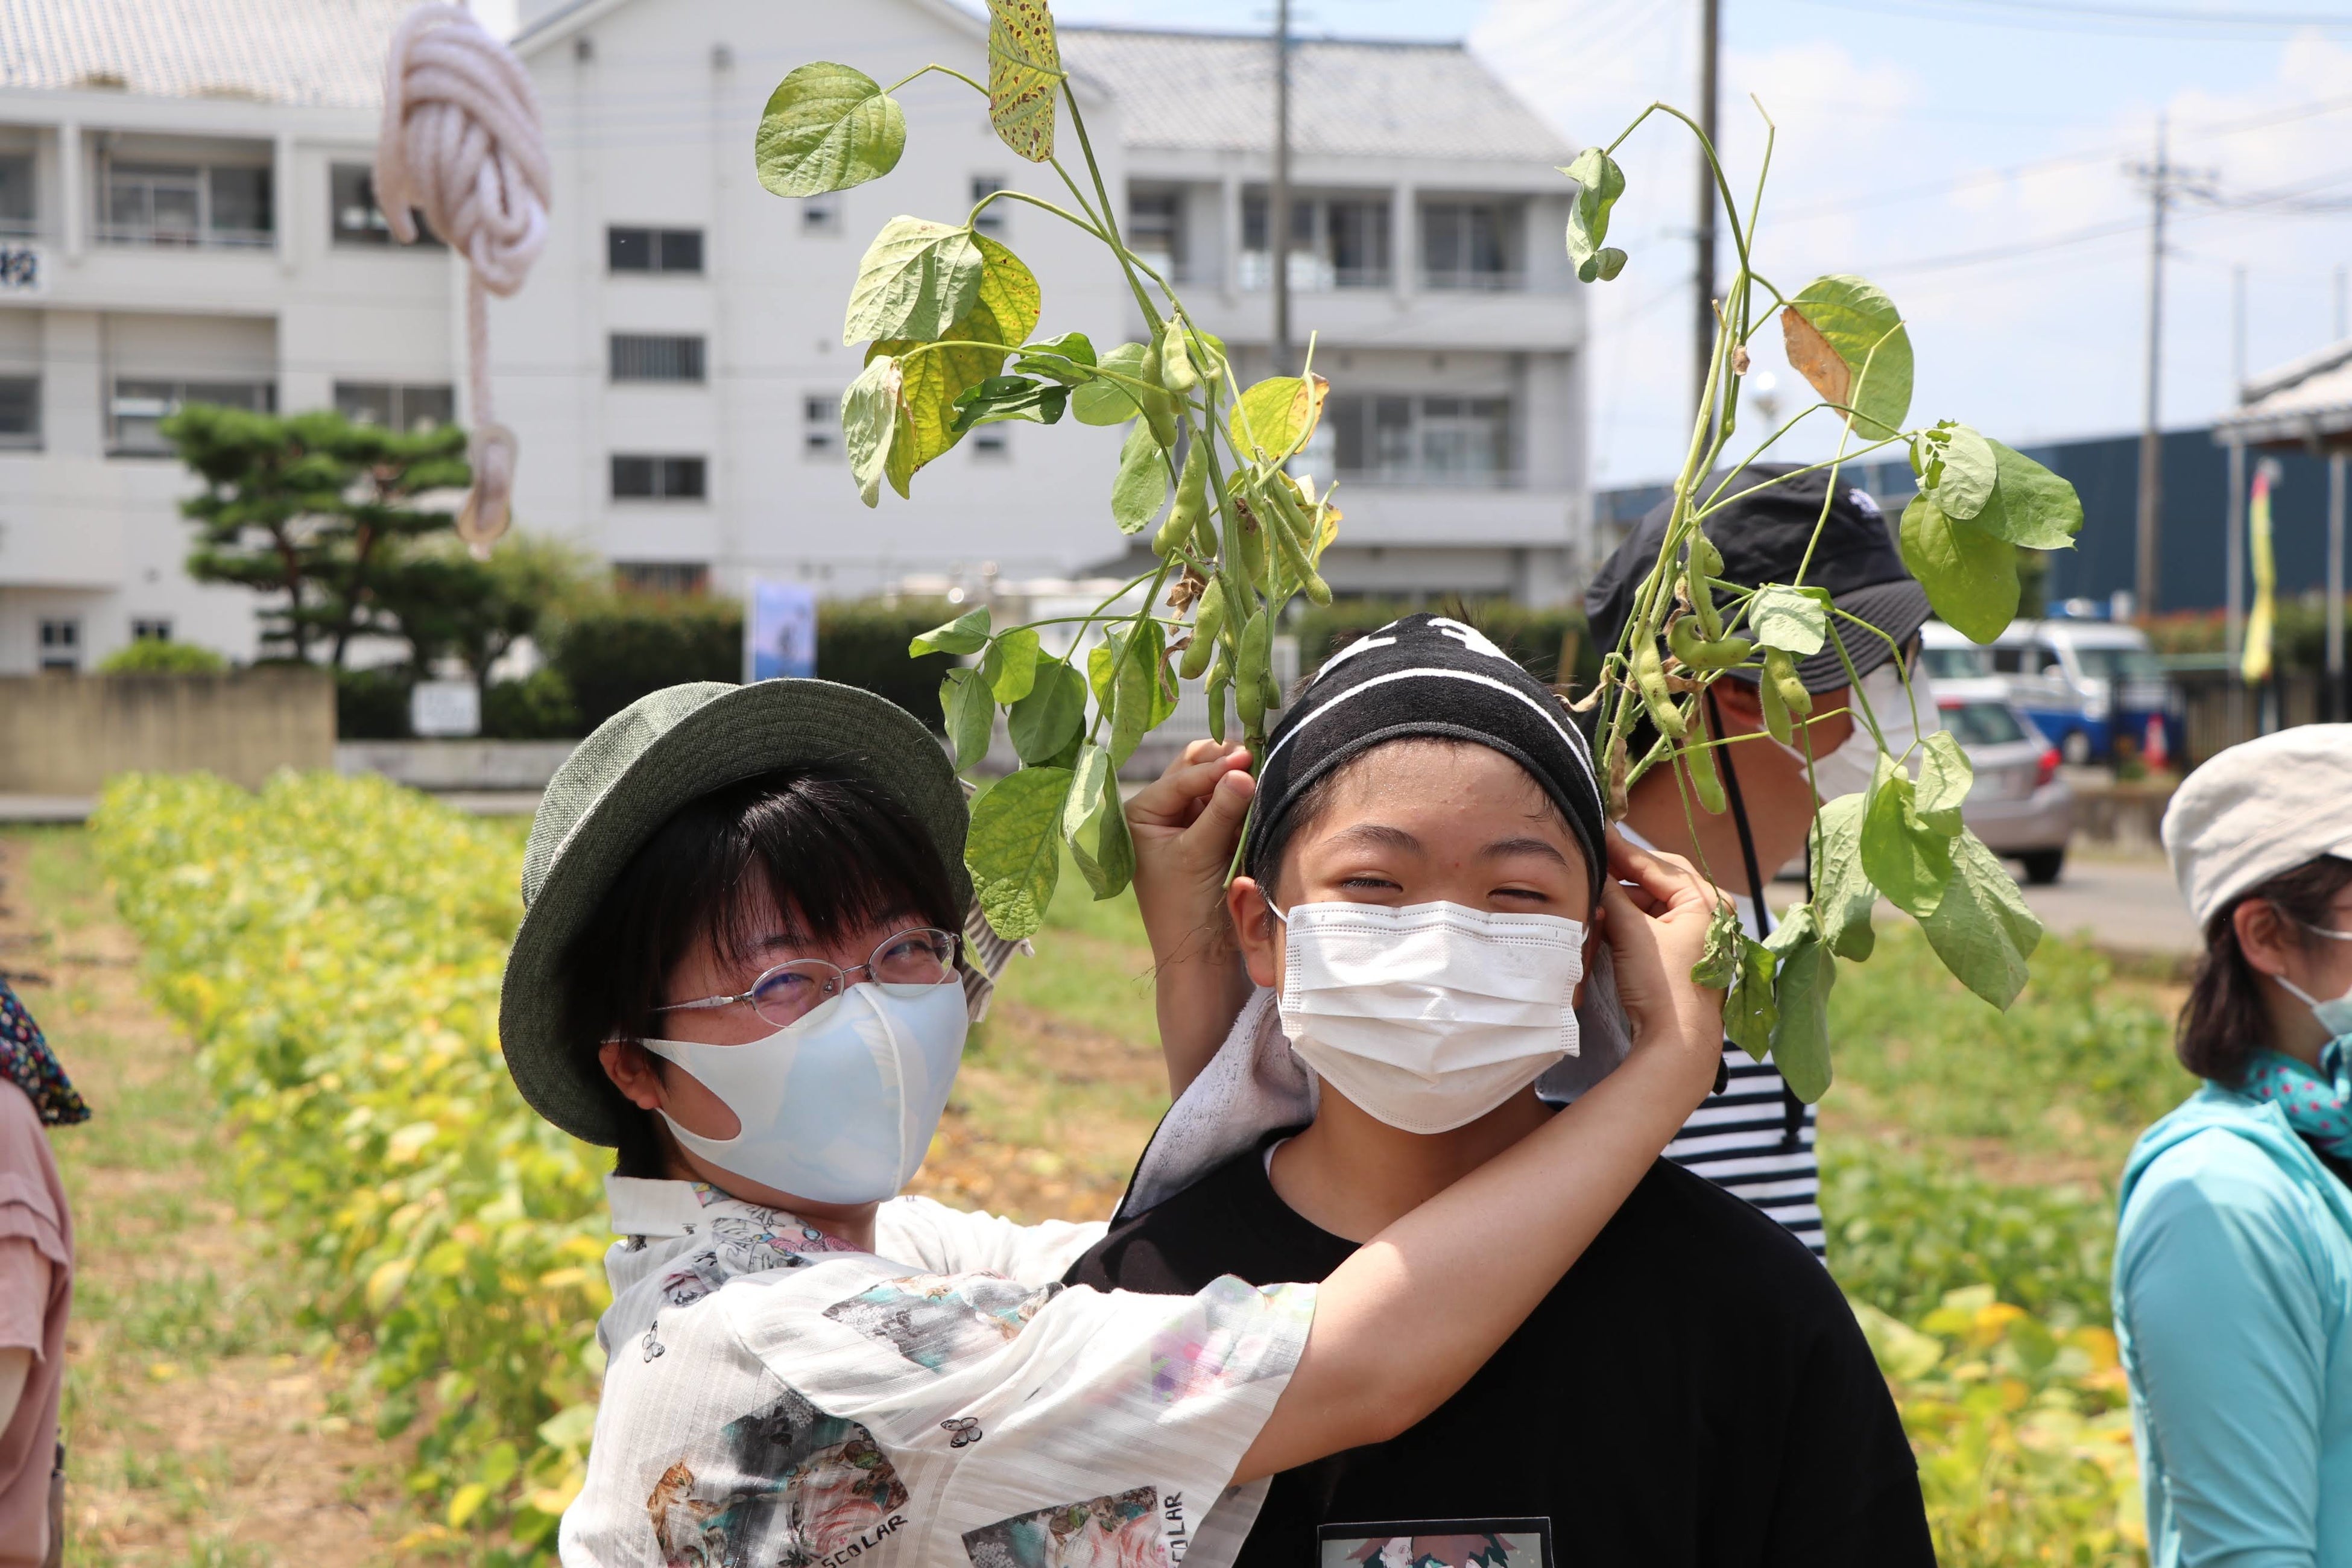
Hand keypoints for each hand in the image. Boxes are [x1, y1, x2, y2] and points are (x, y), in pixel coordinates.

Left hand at [1127, 739, 1254, 965]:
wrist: (1199, 954)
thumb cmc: (1185, 906)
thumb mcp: (1199, 854)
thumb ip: (1221, 811)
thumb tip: (1244, 772)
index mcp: (1141, 814)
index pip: (1181, 778)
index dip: (1215, 767)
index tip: (1247, 757)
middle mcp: (1160, 812)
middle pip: (1195, 771)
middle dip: (1223, 763)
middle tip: (1255, 756)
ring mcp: (1186, 822)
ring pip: (1214, 786)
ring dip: (1236, 779)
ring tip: (1261, 770)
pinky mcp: (1210, 835)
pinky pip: (1228, 806)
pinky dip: (1243, 799)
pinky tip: (1260, 791)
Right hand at [1596, 831, 1726, 1111]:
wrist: (1677, 1043)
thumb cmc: (1662, 986)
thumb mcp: (1632, 932)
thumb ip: (1611, 893)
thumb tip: (1594, 867)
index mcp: (1706, 902)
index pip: (1657, 864)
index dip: (1622, 849)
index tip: (1596, 832)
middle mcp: (1712, 914)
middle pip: (1661, 880)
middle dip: (1627, 872)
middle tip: (1595, 860)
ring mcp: (1701, 936)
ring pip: (1657, 902)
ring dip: (1628, 897)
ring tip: (1597, 894)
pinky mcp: (1688, 956)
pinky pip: (1658, 924)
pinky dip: (1634, 918)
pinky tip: (1610, 919)